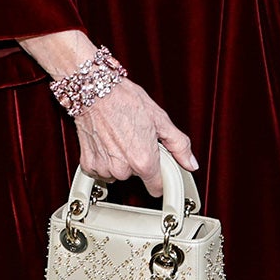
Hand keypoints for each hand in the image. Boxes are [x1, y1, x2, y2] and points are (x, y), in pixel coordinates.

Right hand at [73, 79, 197, 193]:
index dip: (160, 178)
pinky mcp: (88, 164)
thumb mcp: (160, 119)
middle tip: (137, 139)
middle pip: (136, 177)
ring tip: (120, 137)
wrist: (95, 91)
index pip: (156, 188)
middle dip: (138, 161)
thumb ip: (179, 145)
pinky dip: (104, 159)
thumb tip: (191, 163)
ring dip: (120, 160)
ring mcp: (104, 168)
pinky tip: (107, 142)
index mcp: (144, 160)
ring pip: (118, 173)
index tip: (159, 169)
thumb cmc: (125, 100)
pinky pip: (100, 170)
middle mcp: (123, 169)